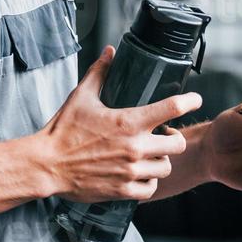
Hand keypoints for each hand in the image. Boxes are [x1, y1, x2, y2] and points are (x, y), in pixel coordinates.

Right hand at [35, 44, 201, 202]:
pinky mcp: (123, 190)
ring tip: (149, 156)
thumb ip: (99, 73)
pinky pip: (151, 188)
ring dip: (160, 160)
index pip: (172, 108)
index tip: (194, 99)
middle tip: (162, 136)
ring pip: (166, 167)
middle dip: (173, 138)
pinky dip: (149, 182)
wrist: (46, 165)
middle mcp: (134, 147)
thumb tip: (110, 52)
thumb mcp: (81, 97)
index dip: (190, 101)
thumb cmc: (63, 131)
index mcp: (128, 121)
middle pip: (177, 143)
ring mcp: (130, 170)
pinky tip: (140, 175)